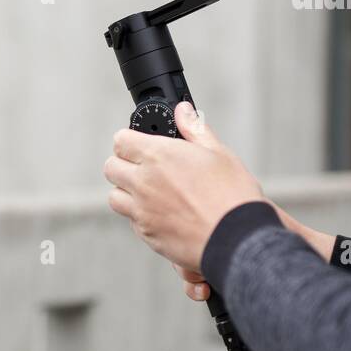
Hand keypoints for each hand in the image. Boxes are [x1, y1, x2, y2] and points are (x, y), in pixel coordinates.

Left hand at [103, 101, 263, 272]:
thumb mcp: (219, 153)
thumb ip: (194, 129)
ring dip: (127, 192)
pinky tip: (164, 213)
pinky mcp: (147, 235)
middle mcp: (143, 183)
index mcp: (158, 156)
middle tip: (144, 167)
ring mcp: (142, 211)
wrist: (239, 240)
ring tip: (151, 192)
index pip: (121, 140)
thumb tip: (182, 111)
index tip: (141, 144)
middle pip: (111, 168)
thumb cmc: (232, 196)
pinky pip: (132, 221)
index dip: (130, 140)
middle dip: (124, 164)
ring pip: (114, 197)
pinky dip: (141, 216)